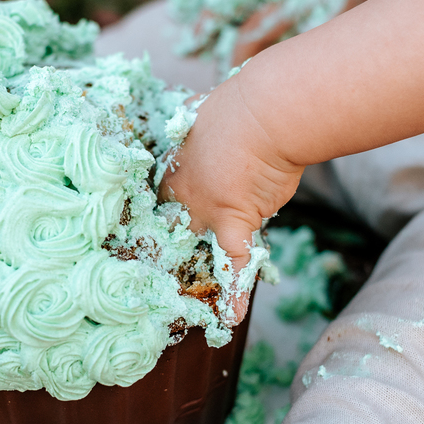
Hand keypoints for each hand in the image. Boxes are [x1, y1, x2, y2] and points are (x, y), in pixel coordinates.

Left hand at [158, 79, 303, 323]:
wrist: (267, 113)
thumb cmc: (240, 104)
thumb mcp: (204, 111)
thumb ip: (198, 124)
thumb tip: (200, 119)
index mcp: (171, 164)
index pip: (159, 198)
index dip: (162, 214)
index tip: (162, 227)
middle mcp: (181, 192)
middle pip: (170, 228)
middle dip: (165, 250)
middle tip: (155, 274)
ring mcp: (204, 211)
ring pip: (195, 248)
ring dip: (193, 272)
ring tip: (182, 302)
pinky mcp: (234, 223)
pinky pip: (233, 265)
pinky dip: (234, 293)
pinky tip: (230, 319)